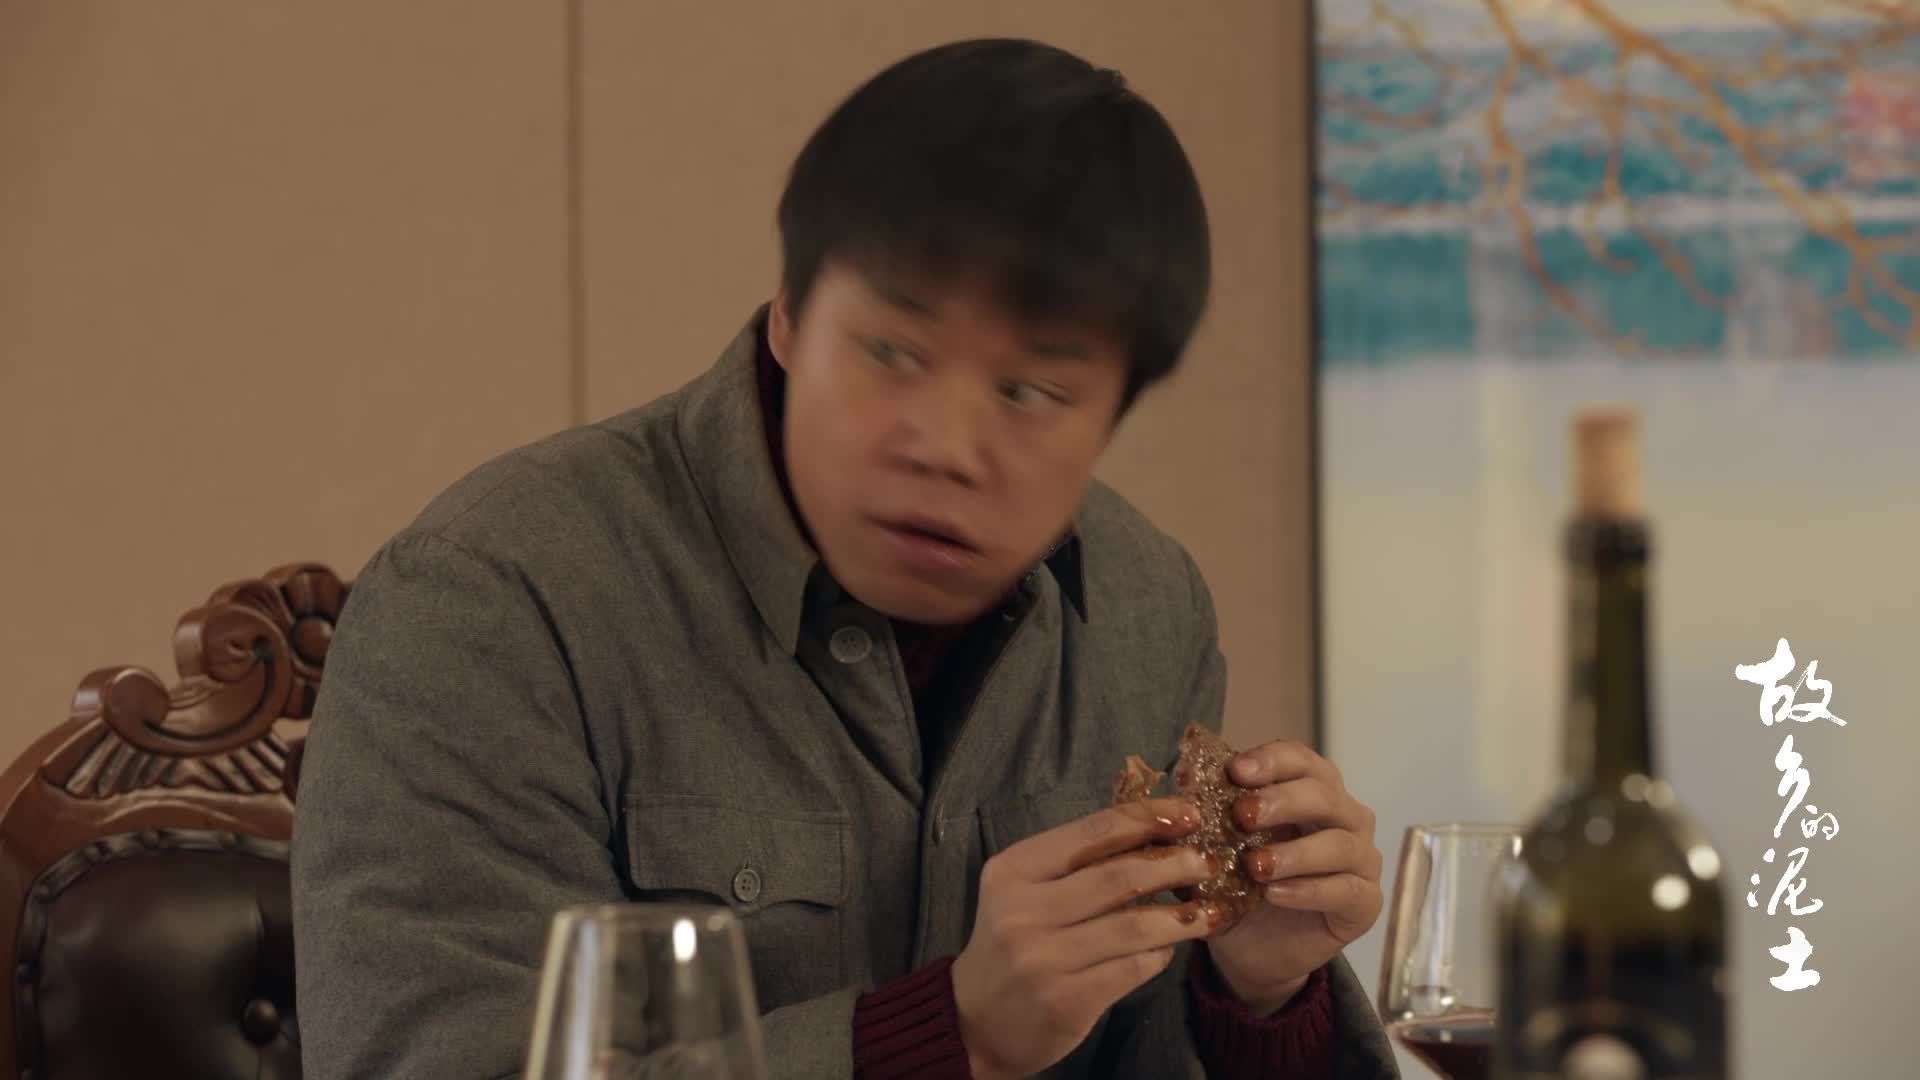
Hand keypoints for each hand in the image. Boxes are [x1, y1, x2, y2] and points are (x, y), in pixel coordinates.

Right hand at [951, 797, 1223, 1079]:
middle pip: (1118, 876)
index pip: (1093, 831)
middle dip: (1175, 864)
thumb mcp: (1026, 890)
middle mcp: (1022, 911)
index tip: (1189, 814)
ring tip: (1208, 910)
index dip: (1148, 818)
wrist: (976, 1020)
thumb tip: (1155, 828)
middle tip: (1209, 861)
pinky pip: (1132, 968)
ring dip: (1181, 915)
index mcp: (1013, 869)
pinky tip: (1171, 947)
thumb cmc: (1013, 941)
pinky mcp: (1065, 1001)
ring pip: (1133, 925)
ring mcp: (1042, 959)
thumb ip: (1077, 862)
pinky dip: (1161, 954)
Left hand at [1204, 740, 1383, 1013]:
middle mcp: (1345, 817)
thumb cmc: (1238, 886)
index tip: (1236, 771)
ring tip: (1256, 866)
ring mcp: (1361, 859)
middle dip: (1282, 801)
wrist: (1249, 949)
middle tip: (1244, 815)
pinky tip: (1276, 895)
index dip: (1271, 760)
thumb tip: (1180, 799)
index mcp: (1311, 790)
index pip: (1301, 760)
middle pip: (1325, 794)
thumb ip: (1205, 822)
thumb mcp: (1215, 850)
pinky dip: (1309, 890)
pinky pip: (1347, 890)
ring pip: (1340, 844)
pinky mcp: (1365, 903)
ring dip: (1295, 852)